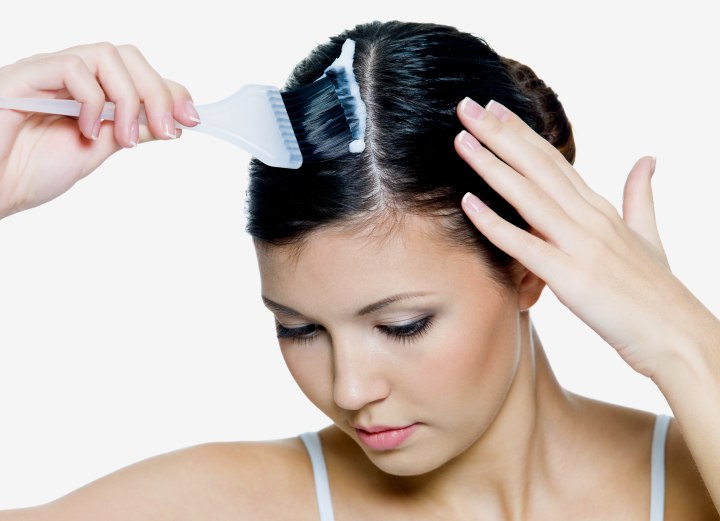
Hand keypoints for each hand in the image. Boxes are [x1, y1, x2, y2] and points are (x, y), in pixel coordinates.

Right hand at [0, 42, 199, 218]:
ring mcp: (47, 73)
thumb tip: (170, 122)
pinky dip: (91, 100)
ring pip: (106, 56)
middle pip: (128, 57)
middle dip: (157, 93)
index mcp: (89, 91)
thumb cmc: (30, 172)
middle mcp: (70, 76)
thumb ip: (129, 131)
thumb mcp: (97, 151)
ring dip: (128, 98)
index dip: (170, 91)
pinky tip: (87, 130)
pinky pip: (72, 68)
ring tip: (124, 138)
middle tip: (167, 130)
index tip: (190, 120)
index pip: (138, 72)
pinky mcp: (25, 77)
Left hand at [454, 97, 718, 380]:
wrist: (677, 336)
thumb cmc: (656, 291)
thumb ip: (639, 196)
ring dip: (491, 165)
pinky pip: (525, 246)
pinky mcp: (570, 277)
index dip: (521, 133)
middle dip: (498, 134)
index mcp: (600, 208)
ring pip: (527, 195)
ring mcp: (580, 244)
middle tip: (465, 105)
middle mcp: (588, 217)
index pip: (553, 160)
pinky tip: (467, 202)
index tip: (493, 109)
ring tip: (461, 139)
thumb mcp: (649, 235)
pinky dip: (494, 223)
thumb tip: (647, 159)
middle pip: (536, 166)